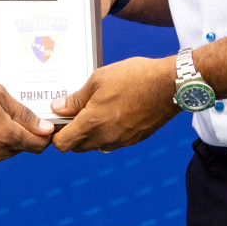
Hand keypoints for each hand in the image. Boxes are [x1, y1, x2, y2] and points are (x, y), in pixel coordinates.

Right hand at [0, 76, 53, 166]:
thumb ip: (24, 114)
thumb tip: (46, 129)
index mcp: (6, 135)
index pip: (38, 145)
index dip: (43, 135)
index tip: (41, 126)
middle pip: (20, 148)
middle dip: (19, 134)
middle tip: (5, 114)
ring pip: (2, 153)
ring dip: (1, 140)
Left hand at [49, 56, 180, 152]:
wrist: (170, 85)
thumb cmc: (134, 78)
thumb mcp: (99, 80)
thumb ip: (76, 98)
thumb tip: (58, 108)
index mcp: (92, 123)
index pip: (63, 144)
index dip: (56, 134)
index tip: (59, 120)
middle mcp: (105, 138)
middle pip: (78, 147)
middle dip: (72, 133)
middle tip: (75, 112)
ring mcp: (121, 141)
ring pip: (96, 145)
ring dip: (91, 134)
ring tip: (96, 109)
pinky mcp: (134, 140)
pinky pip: (113, 142)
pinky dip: (108, 132)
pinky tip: (114, 112)